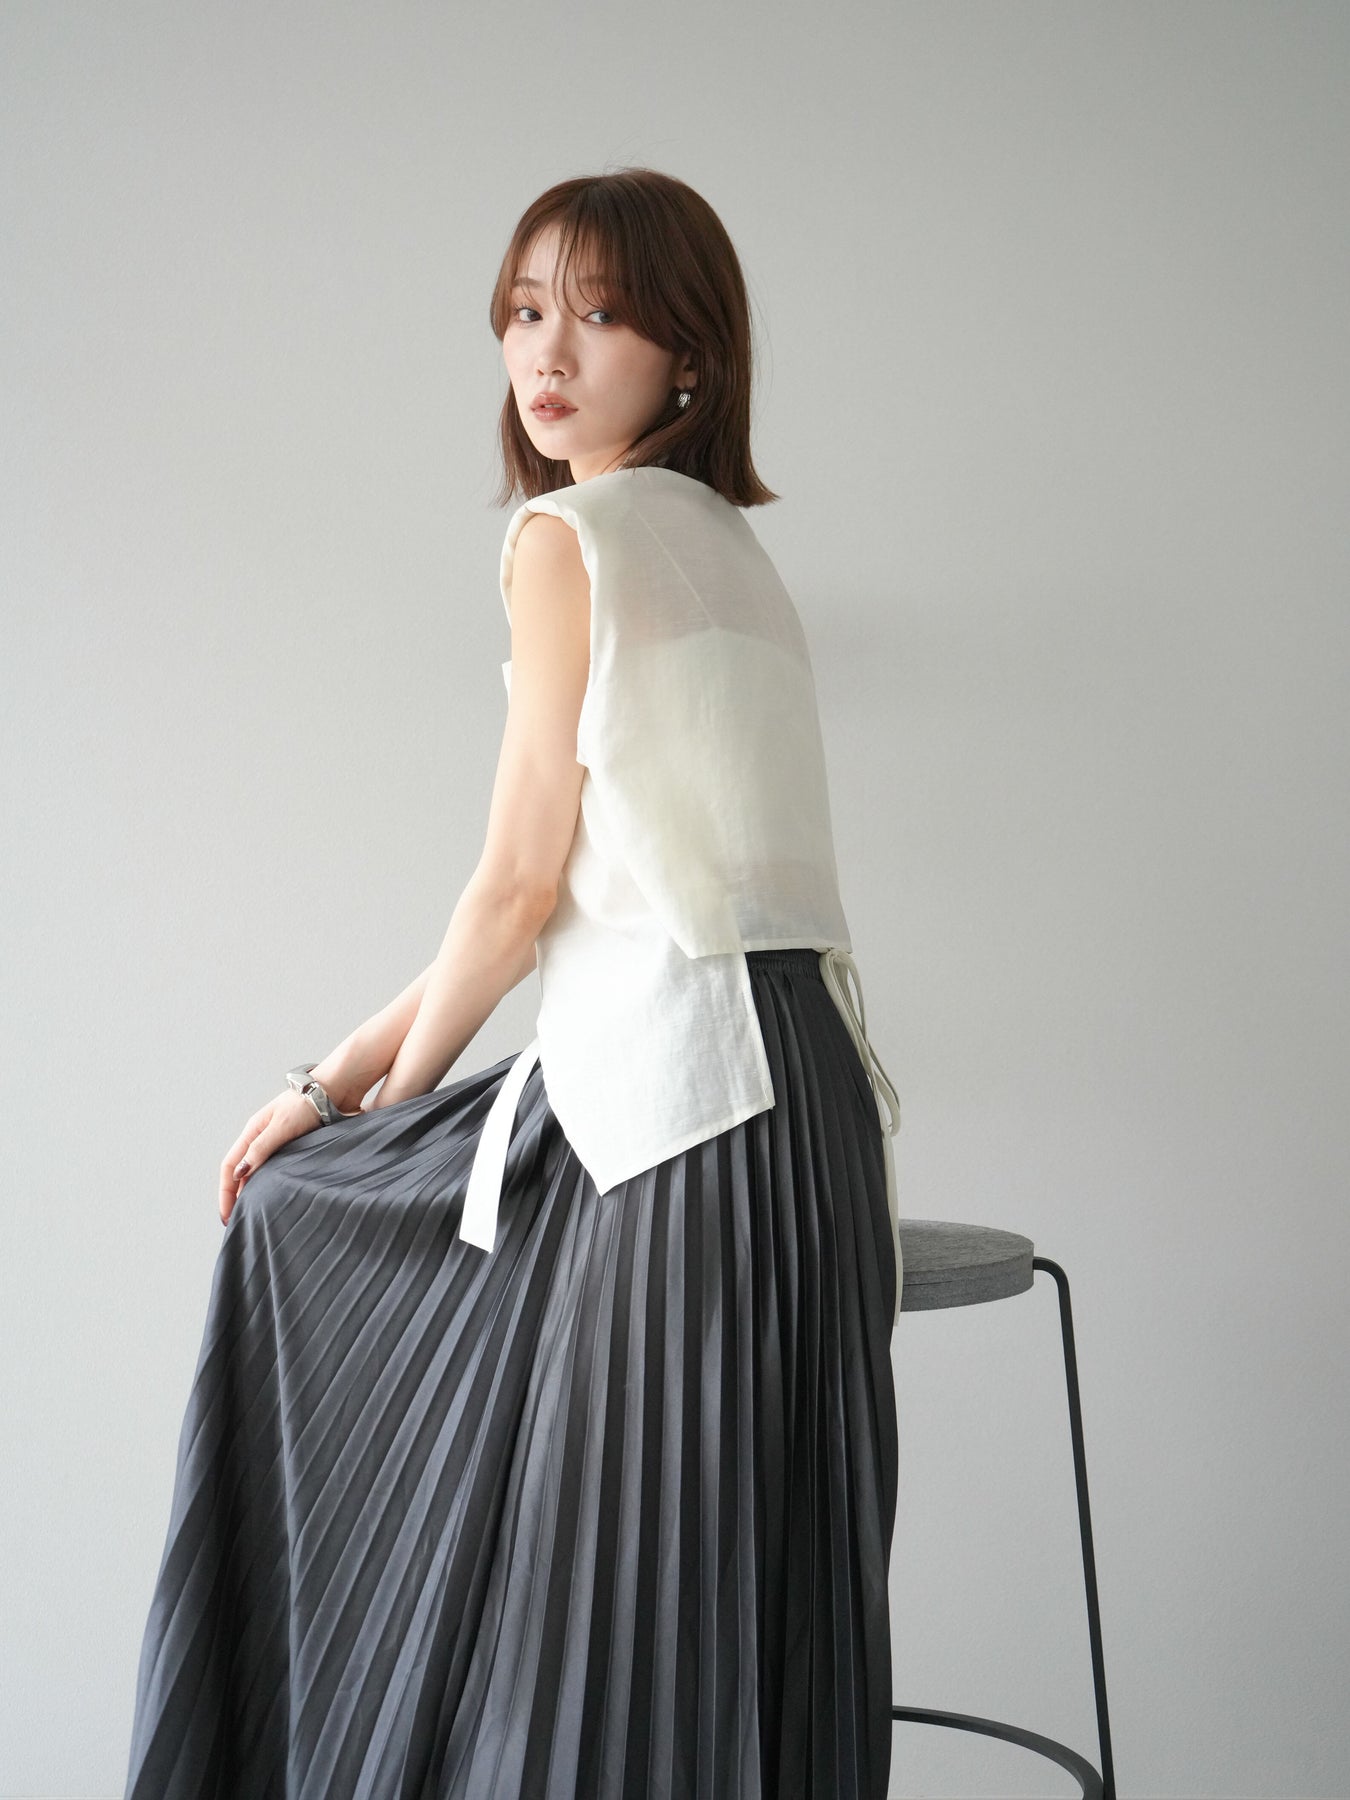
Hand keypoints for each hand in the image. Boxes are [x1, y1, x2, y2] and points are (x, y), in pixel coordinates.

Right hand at [219, 1089, 328, 1225]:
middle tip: (239, 1221)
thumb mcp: (281, 1127)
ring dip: (254, 1192)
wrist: (335, 1091)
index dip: (225, 1192)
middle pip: (241, 1173)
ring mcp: (278, 1144)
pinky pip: (277, 1170)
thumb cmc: (307, 1104)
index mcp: (252, 1132)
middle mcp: (262, 1139)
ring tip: (255, 1214)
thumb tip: (239, 1174)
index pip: (229, 1167)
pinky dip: (271, 1185)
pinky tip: (276, 1198)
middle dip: (236, 1197)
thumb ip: (261, 1149)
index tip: (227, 1215)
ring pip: (258, 1173)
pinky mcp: (295, 1148)